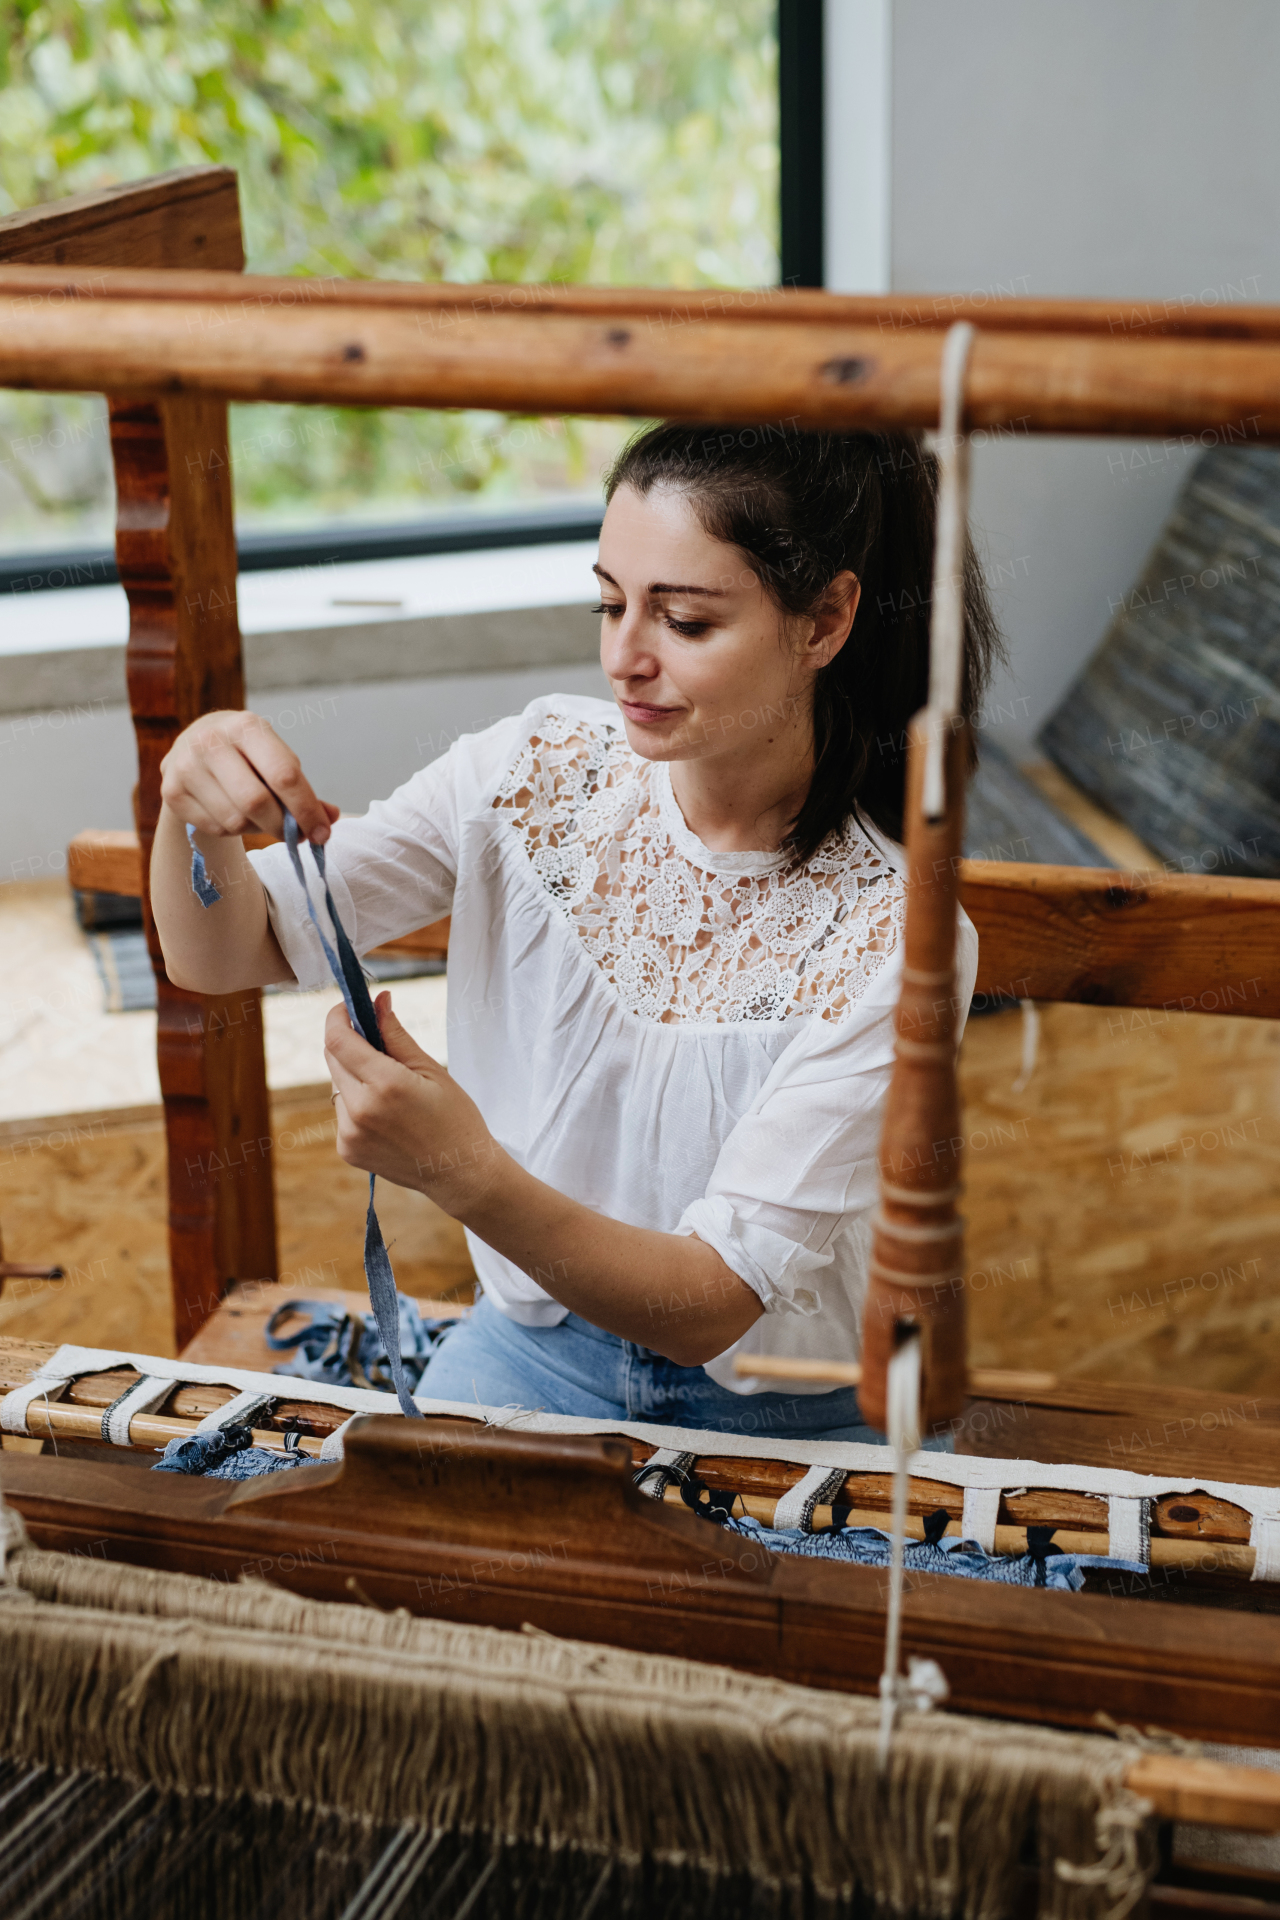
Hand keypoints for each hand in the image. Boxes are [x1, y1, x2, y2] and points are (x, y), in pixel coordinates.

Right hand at [159, 709, 339, 843]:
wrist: (193, 747)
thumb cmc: (247, 755)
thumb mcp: (276, 758)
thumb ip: (303, 789)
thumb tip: (330, 818)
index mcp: (246, 726)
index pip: (284, 774)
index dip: (307, 809)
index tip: (322, 832)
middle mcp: (210, 741)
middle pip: (256, 802)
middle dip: (283, 827)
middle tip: (298, 836)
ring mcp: (186, 766)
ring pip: (235, 820)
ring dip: (257, 828)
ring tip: (259, 815)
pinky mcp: (171, 791)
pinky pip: (216, 827)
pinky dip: (234, 830)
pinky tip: (233, 812)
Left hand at [325, 992, 501, 1215]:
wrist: (460, 1173)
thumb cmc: (455, 1118)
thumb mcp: (431, 1070)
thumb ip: (396, 1035)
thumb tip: (377, 1000)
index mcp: (385, 1085)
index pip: (338, 1039)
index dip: (338, 1017)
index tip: (349, 1007)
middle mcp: (359, 1110)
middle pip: (333, 1058)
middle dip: (349, 1042)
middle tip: (375, 1041)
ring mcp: (349, 1134)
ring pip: (337, 1084)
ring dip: (354, 1075)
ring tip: (391, 1090)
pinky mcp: (346, 1149)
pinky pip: (342, 1111)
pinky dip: (357, 1103)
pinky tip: (387, 1115)